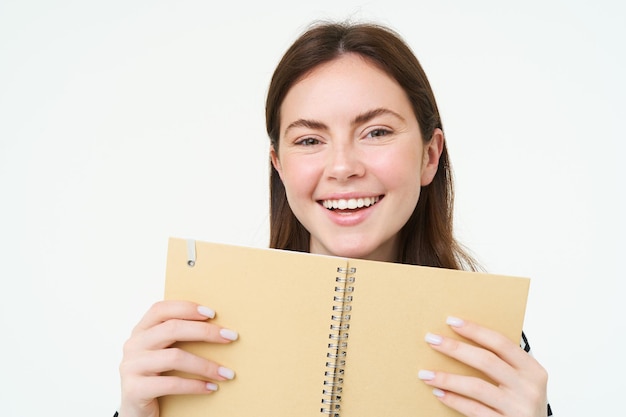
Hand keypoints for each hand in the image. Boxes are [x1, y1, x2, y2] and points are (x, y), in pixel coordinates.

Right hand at [118, 300, 238, 416]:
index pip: (161, 310)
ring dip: (206, 365)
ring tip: (227, 373)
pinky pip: (171, 384)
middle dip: (205, 332)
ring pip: (175, 357)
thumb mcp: (162, 353)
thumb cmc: (156, 377)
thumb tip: (218, 328)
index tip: (212, 314)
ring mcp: (131, 367)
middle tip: (230, 337)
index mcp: (141, 331)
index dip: (186, 308)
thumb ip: (177, 337)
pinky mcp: (134, 389)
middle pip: (172, 329)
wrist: (136, 413)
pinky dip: (195, 386)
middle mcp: (134, 345)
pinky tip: (211, 387)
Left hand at [418, 317, 547, 416]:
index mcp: (533, 371)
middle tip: (432, 340)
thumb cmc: (523, 405)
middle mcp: (528, 388)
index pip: (501, 343)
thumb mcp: (522, 382)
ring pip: (476, 386)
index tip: (451, 321)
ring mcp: (518, 408)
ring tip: (426, 374)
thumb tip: (462, 343)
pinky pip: (474, 409)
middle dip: (455, 348)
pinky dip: (454, 400)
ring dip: (447, 378)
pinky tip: (439, 393)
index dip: (475, 330)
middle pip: (486, 361)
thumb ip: (503, 364)